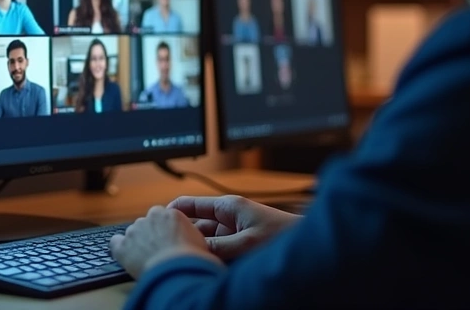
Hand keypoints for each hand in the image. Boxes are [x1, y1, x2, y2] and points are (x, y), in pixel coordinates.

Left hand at [110, 205, 222, 278]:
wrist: (177, 271)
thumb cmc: (192, 258)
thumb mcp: (198, 239)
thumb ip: (186, 232)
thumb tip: (185, 238)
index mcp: (169, 213)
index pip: (163, 217)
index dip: (165, 230)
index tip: (167, 240)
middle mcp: (149, 217)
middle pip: (147, 224)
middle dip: (151, 236)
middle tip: (159, 252)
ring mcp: (134, 231)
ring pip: (133, 234)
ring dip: (137, 243)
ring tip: (147, 259)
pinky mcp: (122, 246)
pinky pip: (115, 243)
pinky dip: (119, 248)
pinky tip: (125, 256)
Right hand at [169, 194, 300, 260]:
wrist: (313, 247)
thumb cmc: (285, 235)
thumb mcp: (247, 243)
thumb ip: (218, 246)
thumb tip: (194, 250)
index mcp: (228, 206)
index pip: (191, 204)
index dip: (171, 212)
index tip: (155, 223)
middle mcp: (229, 217)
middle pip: (196, 226)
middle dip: (184, 237)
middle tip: (168, 249)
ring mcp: (235, 232)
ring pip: (207, 241)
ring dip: (200, 250)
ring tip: (187, 259)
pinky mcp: (242, 245)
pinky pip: (219, 251)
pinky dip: (213, 258)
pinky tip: (206, 266)